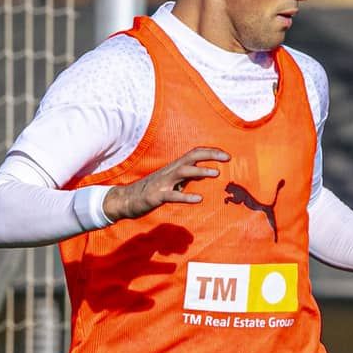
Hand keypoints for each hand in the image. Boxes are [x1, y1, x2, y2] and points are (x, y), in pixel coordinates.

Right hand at [101, 147, 227, 221]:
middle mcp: (170, 171)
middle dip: (210, 155)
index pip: (194, 154)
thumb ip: (187, 177)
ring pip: (183, 172)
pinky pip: (173, 195)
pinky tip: (199, 199)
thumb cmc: (152, 190)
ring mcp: (163, 183)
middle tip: (227, 158)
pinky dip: (186, 196)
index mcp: (174, 167)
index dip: (211, 152)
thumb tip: (205, 173)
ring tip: (216, 173)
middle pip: (191, 157)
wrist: (126, 199)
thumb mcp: (173, 182)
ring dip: (200, 171)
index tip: (227, 156)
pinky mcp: (157, 196)